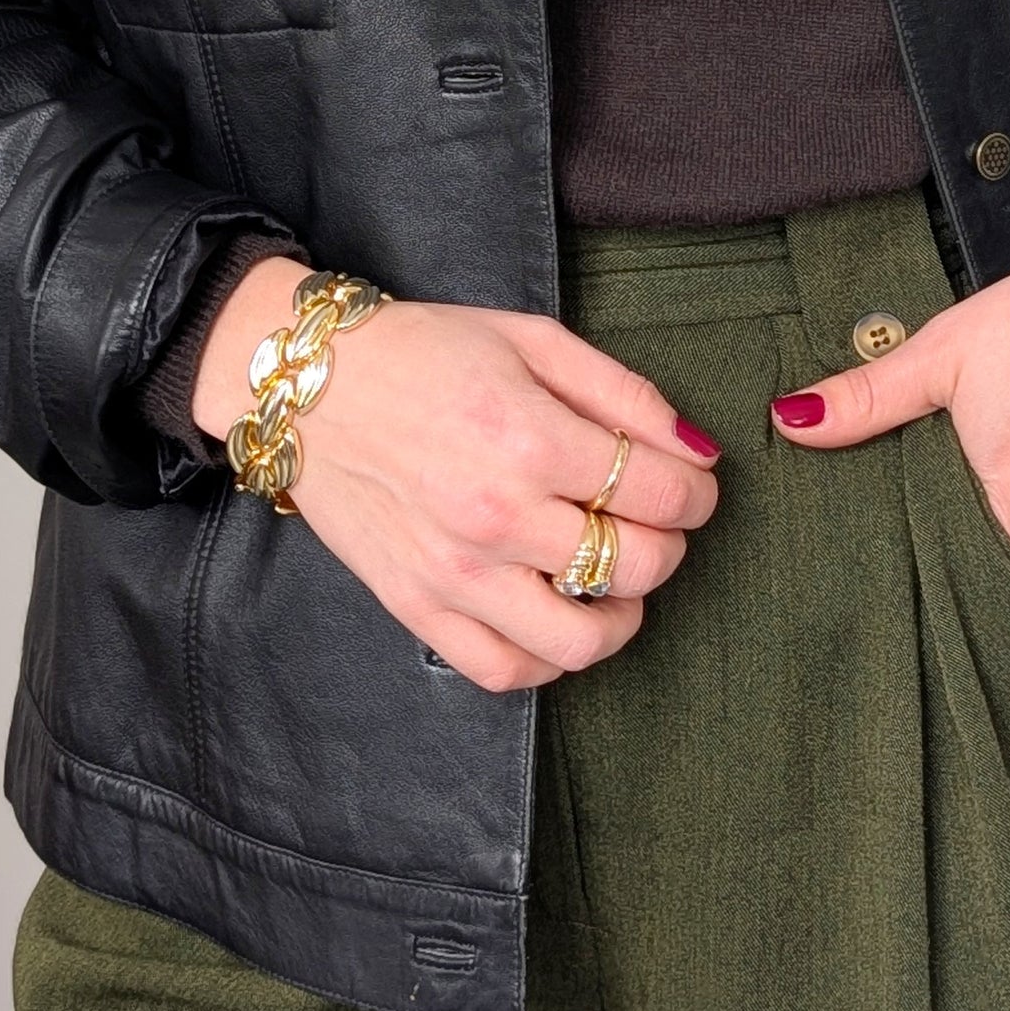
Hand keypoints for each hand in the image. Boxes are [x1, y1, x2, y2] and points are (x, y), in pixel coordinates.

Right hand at [194, 258, 721, 692]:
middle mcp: (497, 514)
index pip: (661, 493)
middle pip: (635, 563)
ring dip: (623, 615)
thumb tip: (697, 449)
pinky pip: (505, 670)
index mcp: (530, 436)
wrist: (311, 386)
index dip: (698, 492)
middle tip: (657, 520)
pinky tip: (559, 616)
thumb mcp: (533, 340)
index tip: (694, 484)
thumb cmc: (425, 352)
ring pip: (579, 639)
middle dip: (670, 542)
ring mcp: (455, 573)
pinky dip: (549, 659)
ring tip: (619, 581)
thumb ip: (624, 393)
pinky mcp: (418, 609)